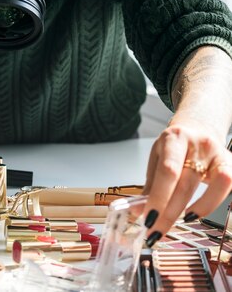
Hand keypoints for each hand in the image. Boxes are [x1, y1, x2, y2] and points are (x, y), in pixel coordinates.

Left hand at [142, 120, 231, 245]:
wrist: (199, 129)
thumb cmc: (176, 146)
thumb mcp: (158, 157)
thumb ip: (150, 184)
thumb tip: (138, 211)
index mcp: (175, 138)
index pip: (168, 170)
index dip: (159, 197)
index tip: (148, 218)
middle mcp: (198, 143)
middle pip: (185, 184)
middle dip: (168, 213)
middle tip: (155, 231)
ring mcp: (217, 153)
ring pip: (208, 188)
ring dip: (190, 212)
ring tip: (172, 225)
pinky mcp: (230, 164)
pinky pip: (225, 188)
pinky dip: (209, 206)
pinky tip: (194, 215)